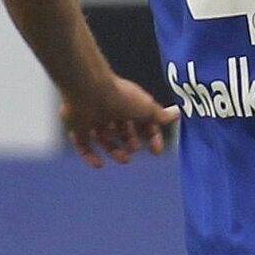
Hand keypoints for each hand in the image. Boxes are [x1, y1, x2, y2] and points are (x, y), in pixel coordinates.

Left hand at [61, 77, 176, 168]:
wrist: (89, 91)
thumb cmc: (120, 97)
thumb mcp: (146, 108)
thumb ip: (160, 115)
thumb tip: (177, 114)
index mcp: (128, 104)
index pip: (142, 122)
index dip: (151, 136)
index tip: (156, 151)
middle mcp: (110, 111)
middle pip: (121, 130)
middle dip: (130, 142)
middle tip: (135, 150)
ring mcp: (92, 119)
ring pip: (104, 138)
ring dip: (114, 150)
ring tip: (124, 159)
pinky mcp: (77, 127)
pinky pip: (83, 144)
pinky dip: (90, 156)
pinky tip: (100, 164)